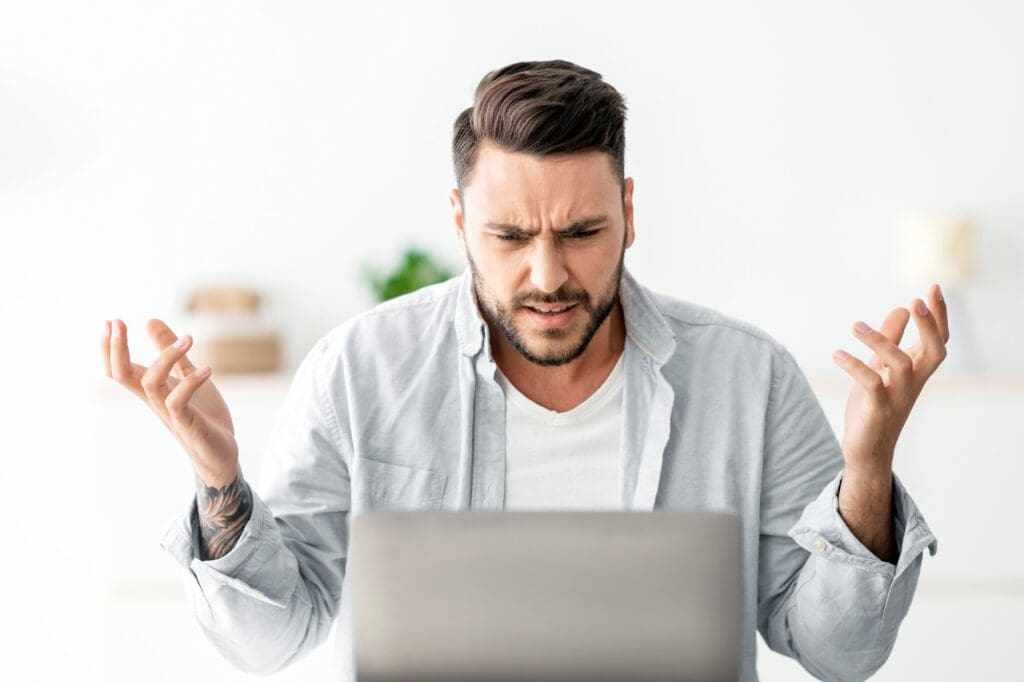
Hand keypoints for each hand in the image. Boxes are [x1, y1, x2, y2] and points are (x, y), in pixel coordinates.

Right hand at [102, 318, 239, 484]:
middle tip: (118, 322)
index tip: (111, 321)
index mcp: (152, 390)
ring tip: (188, 339)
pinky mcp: (188, 425)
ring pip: (150, 384)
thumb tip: (148, 320)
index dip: (110, 347)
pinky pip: (179, 402)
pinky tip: (207, 369)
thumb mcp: (186, 376)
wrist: (220, 455)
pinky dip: (191, 383)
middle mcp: (155, 401)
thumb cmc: (203, 416)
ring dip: (166, 357)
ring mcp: (170, 413)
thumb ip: (171, 351)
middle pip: (122, 375)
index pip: (119, 369)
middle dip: (116, 349)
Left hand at [831, 283, 949, 475]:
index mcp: (915, 371)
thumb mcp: (880, 368)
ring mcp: (897, 398)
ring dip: (880, 341)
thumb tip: (901, 309)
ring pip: (901, 365)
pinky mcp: (878, 411)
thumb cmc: (874, 407)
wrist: (867, 451)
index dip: (938, 316)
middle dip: (929, 326)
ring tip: (855, 325)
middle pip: (934, 352)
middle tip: (915, 301)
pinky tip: (837, 354)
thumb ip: (891, 340)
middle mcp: (912, 383)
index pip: (937, 340)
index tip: (932, 287)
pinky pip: (872, 385)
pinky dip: (855, 367)